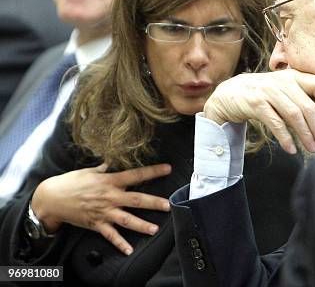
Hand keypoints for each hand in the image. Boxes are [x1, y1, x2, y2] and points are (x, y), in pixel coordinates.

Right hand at [31, 163, 171, 254]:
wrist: (51, 198)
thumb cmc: (70, 182)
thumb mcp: (89, 171)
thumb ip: (105, 168)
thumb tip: (115, 160)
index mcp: (109, 181)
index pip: (135, 175)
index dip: (152, 172)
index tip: (167, 169)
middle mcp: (109, 197)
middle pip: (136, 200)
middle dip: (154, 202)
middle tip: (168, 205)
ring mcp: (103, 212)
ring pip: (127, 219)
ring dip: (142, 225)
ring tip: (155, 229)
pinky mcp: (96, 224)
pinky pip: (110, 235)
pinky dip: (120, 243)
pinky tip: (129, 250)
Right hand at [203, 70, 314, 153]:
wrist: (230, 93)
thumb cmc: (263, 94)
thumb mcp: (283, 88)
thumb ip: (301, 96)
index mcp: (293, 76)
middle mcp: (282, 82)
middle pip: (308, 105)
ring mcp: (268, 92)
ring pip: (294, 115)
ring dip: (305, 135)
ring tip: (312, 149)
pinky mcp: (256, 104)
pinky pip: (275, 123)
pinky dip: (285, 138)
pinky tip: (291, 149)